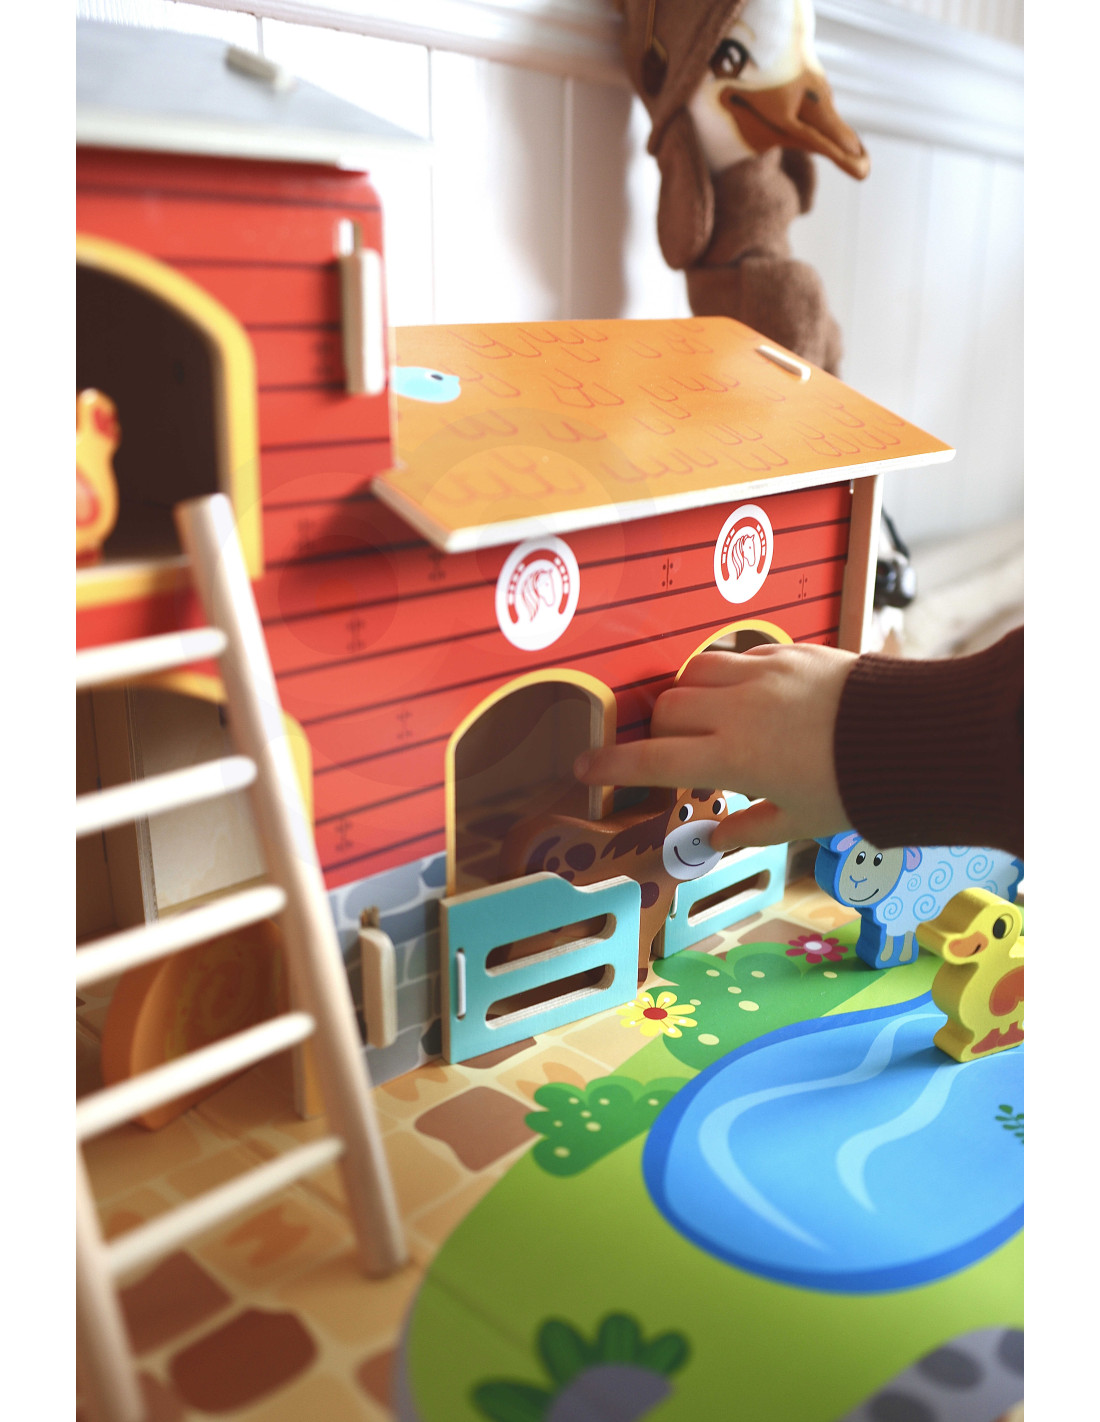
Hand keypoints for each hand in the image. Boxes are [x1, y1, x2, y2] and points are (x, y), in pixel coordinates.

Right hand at [574, 643, 856, 849]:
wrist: (907, 735)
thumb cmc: (853, 787)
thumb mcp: (798, 822)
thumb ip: (748, 828)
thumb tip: (712, 841)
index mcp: (733, 758)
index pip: (652, 761)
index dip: (610, 764)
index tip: (583, 767)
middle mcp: (738, 711)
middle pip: (666, 709)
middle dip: (659, 730)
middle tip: (674, 750)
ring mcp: (761, 675)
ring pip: (694, 672)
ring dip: (688, 695)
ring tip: (704, 716)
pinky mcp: (787, 651)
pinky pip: (737, 655)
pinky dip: (728, 674)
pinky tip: (746, 694)